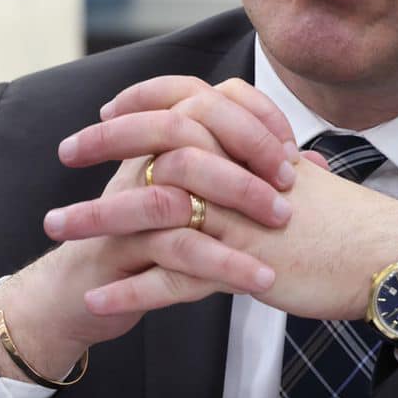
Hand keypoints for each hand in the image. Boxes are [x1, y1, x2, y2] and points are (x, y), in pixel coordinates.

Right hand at [0, 78, 299, 380]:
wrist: (83, 297)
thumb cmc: (150, 244)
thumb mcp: (201, 203)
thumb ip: (251, 176)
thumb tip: (314, 163)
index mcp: (157, 145)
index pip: (206, 100)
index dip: (253, 116)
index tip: (291, 150)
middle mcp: (138, 166)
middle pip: (191, 132)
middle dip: (249, 155)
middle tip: (291, 186)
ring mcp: (123, 207)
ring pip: (182, 195)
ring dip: (237, 209)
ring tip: (280, 228)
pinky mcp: (119, 253)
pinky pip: (176, 253)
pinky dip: (223, 265)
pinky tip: (260, 281)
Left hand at [60, 75, 397, 321]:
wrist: (383, 256)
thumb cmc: (342, 220)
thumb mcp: (296, 173)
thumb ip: (256, 156)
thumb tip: (231, 141)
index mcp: (252, 143)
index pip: (186, 100)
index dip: (142, 101)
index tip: (108, 110)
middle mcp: (239, 172)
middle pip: (156, 147)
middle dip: (102, 148)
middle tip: (63, 154)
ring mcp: (236, 219)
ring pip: (152, 211)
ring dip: (97, 221)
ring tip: (56, 231)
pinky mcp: (240, 267)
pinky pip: (173, 277)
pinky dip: (131, 287)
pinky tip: (97, 297)